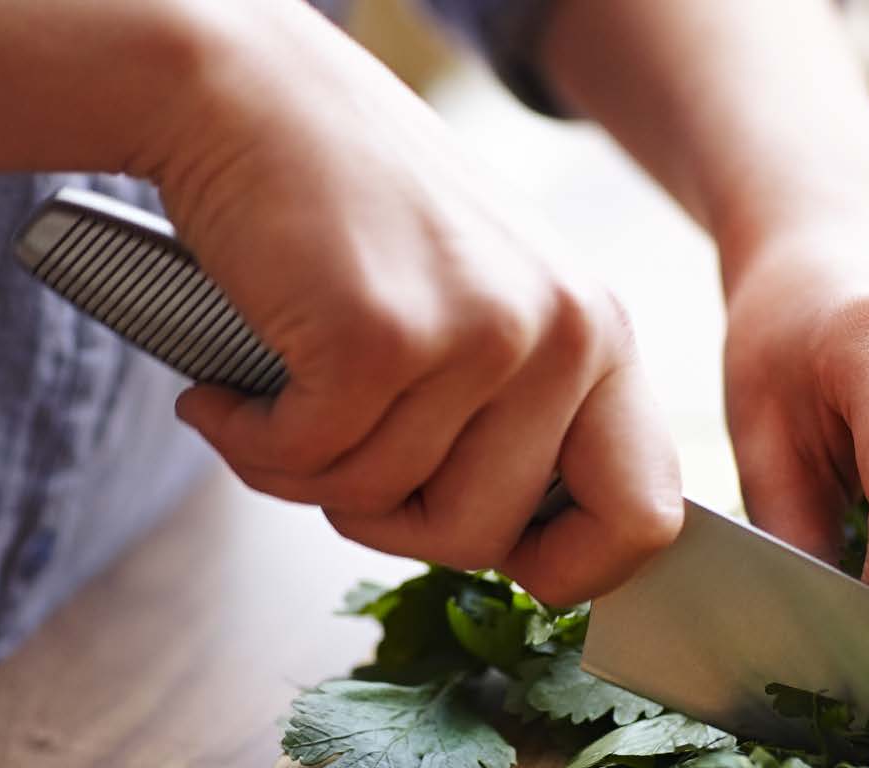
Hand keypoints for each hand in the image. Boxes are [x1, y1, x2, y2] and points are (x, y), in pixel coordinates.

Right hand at [150, 4, 680, 603]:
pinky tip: (222, 396)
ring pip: (380, 506)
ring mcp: (477, 334)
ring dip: (301, 474)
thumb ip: (519, 416)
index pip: (646, 518)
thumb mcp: (480, 303)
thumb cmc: (352, 216)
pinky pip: (306, 466)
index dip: (570, 571)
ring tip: (271, 400)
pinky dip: (248, 445)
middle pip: (484, 538)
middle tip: (333, 456)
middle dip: (389, 524)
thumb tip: (516, 554)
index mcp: (598, 333)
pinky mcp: (380, 338)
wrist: (247, 95)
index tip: (495, 560)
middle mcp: (560, 333)